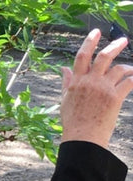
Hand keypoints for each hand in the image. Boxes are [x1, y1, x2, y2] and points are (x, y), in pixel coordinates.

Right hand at [61, 28, 132, 148]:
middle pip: (105, 56)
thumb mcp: (65, 101)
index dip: (90, 41)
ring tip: (129, 70)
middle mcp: (90, 82)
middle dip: (116, 45)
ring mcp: (103, 88)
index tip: (96, 32)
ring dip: (126, 68)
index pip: (82, 56)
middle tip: (123, 41)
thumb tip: (63, 69)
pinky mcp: (115, 96)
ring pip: (119, 69)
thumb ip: (67, 83)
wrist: (82, 139)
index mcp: (77, 82)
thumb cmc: (72, 122)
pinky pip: (129, 81)